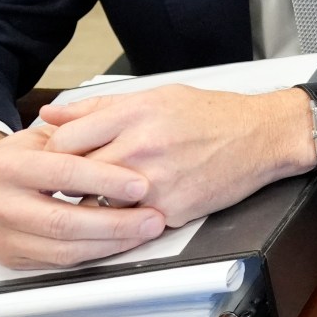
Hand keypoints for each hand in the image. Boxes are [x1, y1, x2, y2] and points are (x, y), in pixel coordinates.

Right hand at [0, 126, 165, 269]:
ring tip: (144, 232)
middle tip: (152, 217)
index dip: (104, 180)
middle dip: (115, 222)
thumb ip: (76, 136)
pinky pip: (57, 262)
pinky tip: (118, 243)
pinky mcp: (7, 258)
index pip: (62, 173)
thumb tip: (123, 136)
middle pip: (63, 220)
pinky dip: (94, 254)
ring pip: (62, 248)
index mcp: (5, 165)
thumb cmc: (15, 160)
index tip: (140, 184)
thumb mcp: (40, 137)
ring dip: (110, 243)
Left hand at [38, 84, 312, 229]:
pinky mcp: (171, 210)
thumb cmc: (214, 115)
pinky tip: (138, 205)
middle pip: (75, 175)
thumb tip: (53, 114)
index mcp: (135, 114)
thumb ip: (99, 107)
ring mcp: (156, 182)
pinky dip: (128, 216)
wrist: (264, 136)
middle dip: (72, 181)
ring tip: (106, 194)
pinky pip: (130, 221)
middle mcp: (142, 147)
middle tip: (75, 182)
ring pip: (97, 204)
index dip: (56, 152)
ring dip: (96, 202)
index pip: (65, 140)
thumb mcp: (156, 96)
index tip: (61, 158)